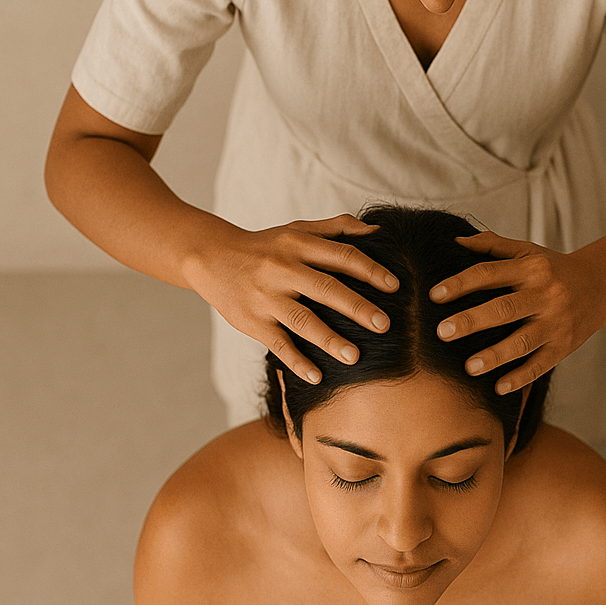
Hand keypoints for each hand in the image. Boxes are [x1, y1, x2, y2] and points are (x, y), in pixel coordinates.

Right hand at [188, 215, 399, 384]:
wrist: (211, 257)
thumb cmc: (265, 246)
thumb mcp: (296, 229)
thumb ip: (337, 228)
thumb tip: (377, 231)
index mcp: (298, 245)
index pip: (341, 256)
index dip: (370, 270)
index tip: (394, 286)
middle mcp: (283, 269)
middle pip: (326, 288)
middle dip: (358, 308)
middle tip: (385, 325)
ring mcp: (266, 297)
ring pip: (302, 320)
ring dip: (330, 340)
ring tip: (355, 357)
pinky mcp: (252, 322)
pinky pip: (278, 344)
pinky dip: (297, 361)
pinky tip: (317, 376)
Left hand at [428, 232, 605, 394]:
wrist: (602, 285)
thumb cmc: (555, 268)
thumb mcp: (529, 251)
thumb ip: (493, 246)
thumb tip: (456, 240)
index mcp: (532, 269)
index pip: (490, 274)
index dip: (461, 283)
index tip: (434, 295)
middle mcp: (545, 295)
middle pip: (504, 309)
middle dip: (471, 321)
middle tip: (441, 332)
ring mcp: (556, 323)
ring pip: (523, 341)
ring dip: (495, 355)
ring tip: (468, 367)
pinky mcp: (564, 347)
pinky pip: (541, 364)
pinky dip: (520, 378)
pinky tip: (498, 387)